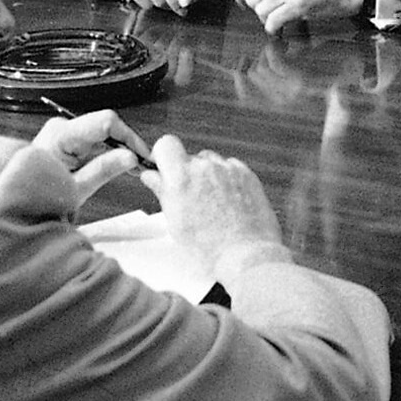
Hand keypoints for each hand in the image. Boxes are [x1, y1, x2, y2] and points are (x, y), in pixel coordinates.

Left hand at [33, 110, 152, 204]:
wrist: (17, 203)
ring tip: (131, 168)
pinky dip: (107, 152)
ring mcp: (63, 131)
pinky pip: (94, 139)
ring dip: (118, 149)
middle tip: (141, 164)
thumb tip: (131, 156)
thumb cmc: (38, 196)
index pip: (106, 122)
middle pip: (106, 126)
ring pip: (102, 133)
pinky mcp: (66, 139)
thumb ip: (104, 169)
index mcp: (62, 134)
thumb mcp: (76, 188)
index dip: (129, 136)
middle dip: (126, 144)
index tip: (142, 154)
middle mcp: (62, 127)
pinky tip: (116, 164)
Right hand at [153, 134, 281, 262]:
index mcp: (181, 178)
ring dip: (208, 175)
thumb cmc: (210, 249)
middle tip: (190, 198)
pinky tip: (228, 202)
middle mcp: (205, 168)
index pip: (166, 144)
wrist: (246, 257)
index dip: (163, 155)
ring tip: (212, 203)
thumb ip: (163, 192)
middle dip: (187, 172)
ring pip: (212, 162)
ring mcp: (229, 170)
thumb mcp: (176, 223)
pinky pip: (231, 168)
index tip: (164, 169)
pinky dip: (228, 180)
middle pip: (190, 156)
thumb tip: (152, 177)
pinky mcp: (248, 175)